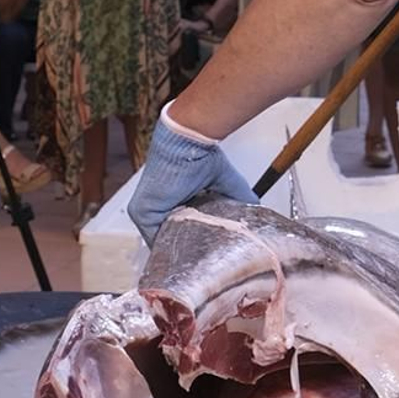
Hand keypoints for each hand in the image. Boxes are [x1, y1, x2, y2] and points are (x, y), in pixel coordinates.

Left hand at [130, 105, 254, 246]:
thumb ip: (237, 200)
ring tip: (201, 254)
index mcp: (172, 201)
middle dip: (190, 247)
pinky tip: (188, 250)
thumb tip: (257, 212)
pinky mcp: (141, 212)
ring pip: (164, 239)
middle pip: (173, 238)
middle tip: (208, 257)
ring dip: (181, 247)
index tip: (211, 250)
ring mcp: (145, 211)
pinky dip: (171, 245)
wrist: (187, 140)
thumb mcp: (224, 184)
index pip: (181, 230)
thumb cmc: (200, 154)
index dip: (196, 241)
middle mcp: (156, 208)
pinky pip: (155, 237)